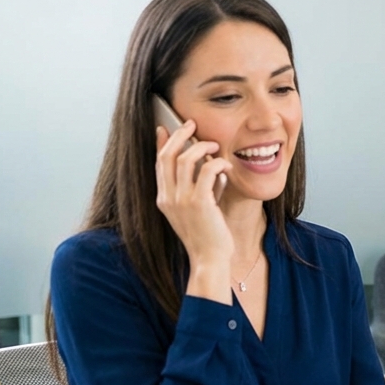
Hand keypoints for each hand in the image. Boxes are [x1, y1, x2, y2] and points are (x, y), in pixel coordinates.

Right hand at [155, 122, 233, 299]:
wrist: (210, 259)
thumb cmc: (208, 235)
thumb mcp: (198, 209)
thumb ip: (201, 187)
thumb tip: (211, 167)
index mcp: (163, 199)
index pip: (158, 164)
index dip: (161, 143)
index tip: (165, 128)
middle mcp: (168, 198)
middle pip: (167, 156)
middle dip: (179, 136)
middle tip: (192, 125)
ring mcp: (181, 200)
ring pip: (186, 159)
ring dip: (202, 147)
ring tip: (215, 146)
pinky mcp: (199, 203)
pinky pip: (207, 171)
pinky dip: (218, 164)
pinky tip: (226, 166)